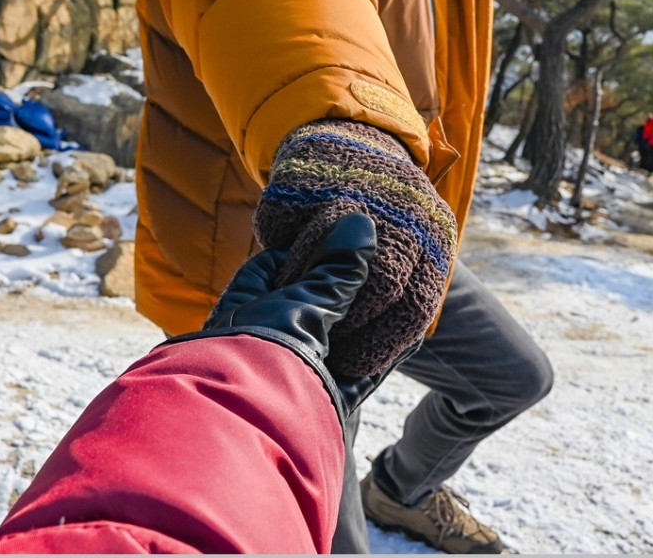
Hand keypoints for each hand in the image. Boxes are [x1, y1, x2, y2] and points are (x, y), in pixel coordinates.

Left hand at [165, 214, 413, 421]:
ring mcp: (291, 376)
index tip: (327, 237)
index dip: (295, 250)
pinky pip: (359, 374)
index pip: (265, 268)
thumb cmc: (262, 350)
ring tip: (397, 296)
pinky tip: (410, 335)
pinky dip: (382, 356)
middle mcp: (261, 343)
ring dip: (362, 324)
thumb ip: (334, 267)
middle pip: (304, 307)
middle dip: (334, 291)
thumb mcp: (300, 299)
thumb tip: (361, 223)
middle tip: (371, 265)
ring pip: (334, 343)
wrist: (253, 429)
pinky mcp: (321, 405)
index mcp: (241, 310)